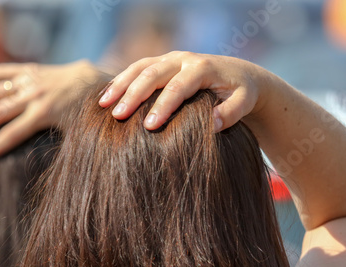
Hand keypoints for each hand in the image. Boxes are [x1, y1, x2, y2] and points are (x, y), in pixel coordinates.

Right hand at [0, 60, 98, 160]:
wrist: (96, 83)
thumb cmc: (87, 114)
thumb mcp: (77, 133)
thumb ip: (63, 147)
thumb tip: (54, 175)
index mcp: (44, 113)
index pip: (14, 132)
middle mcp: (34, 95)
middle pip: (0, 111)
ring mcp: (31, 80)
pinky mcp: (31, 70)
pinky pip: (5, 70)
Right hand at [98, 51, 264, 130]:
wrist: (239, 74)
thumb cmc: (240, 93)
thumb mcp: (243, 103)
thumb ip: (230, 114)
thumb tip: (211, 125)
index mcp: (202, 68)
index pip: (178, 88)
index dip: (163, 107)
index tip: (149, 127)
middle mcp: (183, 59)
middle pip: (152, 74)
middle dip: (133, 95)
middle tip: (117, 116)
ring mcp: (170, 59)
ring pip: (139, 67)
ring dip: (120, 84)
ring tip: (103, 104)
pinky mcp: (162, 62)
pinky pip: (137, 68)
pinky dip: (121, 81)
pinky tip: (106, 96)